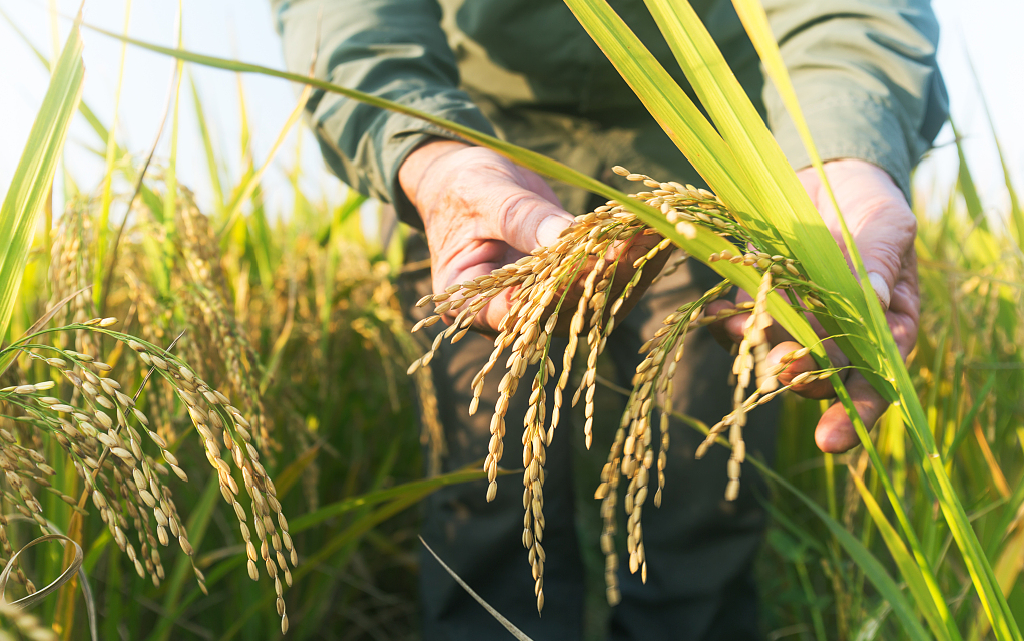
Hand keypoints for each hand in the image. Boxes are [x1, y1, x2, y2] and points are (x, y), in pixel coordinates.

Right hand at [399, 140, 664, 332]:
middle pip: (563, 311)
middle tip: (641, 241)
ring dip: (630, 268)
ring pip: (593, 302)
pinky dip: (631, 256)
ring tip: (660, 231)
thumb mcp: (484, 195)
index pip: (516, 313)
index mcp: (470, 304)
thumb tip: (564, 237)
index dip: (557, 292)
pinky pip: (603, 281)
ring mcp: (543, 306)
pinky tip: (656, 230)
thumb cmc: (462, 187)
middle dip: (606, 276)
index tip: (594, 262)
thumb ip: (521, 219)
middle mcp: (510, 317)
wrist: (466, 182)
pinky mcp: (569, 288)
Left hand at [708, 159, 918, 452]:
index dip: (858, 412)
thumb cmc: (872, 205)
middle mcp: (838, 335)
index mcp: (884, 328)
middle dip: (802, 378)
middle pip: (822, 375)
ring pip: (776, 354)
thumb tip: (871, 294)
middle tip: (782, 371)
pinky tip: (722, 319)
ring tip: (744, 338)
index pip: (877, 380)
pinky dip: (730, 326)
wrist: (827, 173)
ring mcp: (794, 321)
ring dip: (760, 353)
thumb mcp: (888, 225)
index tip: (832, 440)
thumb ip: (881, 259)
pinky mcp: (756, 300)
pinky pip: (740, 324)